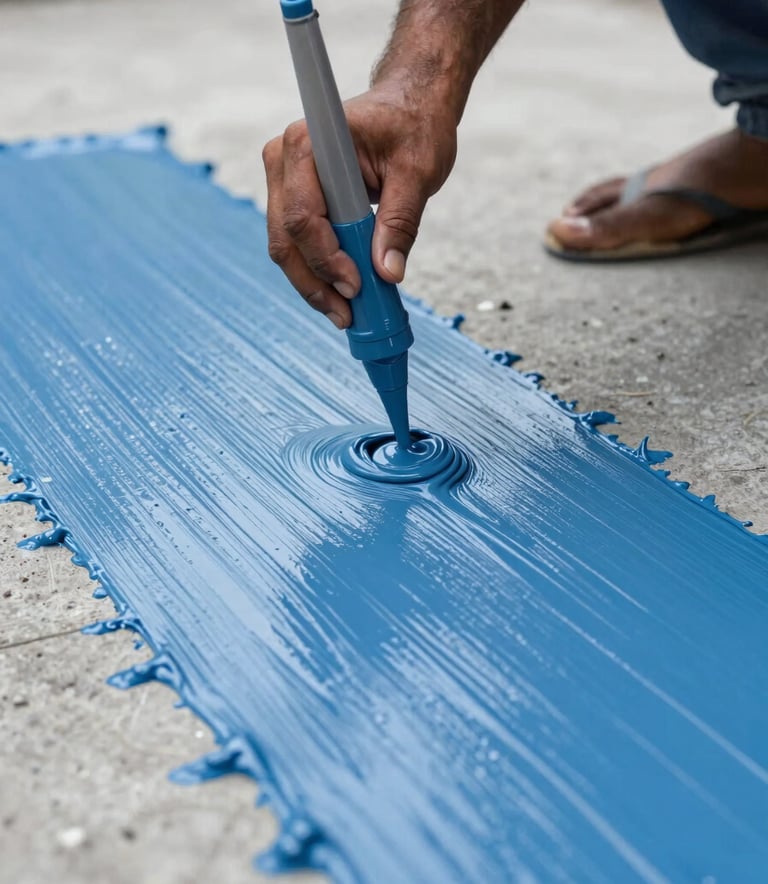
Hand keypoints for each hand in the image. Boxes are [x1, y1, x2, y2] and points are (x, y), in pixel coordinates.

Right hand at [262, 86, 457, 327]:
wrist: (408, 104)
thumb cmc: (413, 124)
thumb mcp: (418, 171)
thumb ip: (400, 223)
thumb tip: (388, 273)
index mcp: (310, 143)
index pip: (305, 215)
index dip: (326, 258)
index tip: (358, 285)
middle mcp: (284, 159)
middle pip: (286, 238)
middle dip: (316, 282)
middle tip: (349, 315)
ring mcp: (284, 180)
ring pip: (286, 247)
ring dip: (314, 284)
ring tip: (346, 313)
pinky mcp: (293, 198)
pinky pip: (297, 244)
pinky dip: (317, 272)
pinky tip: (341, 294)